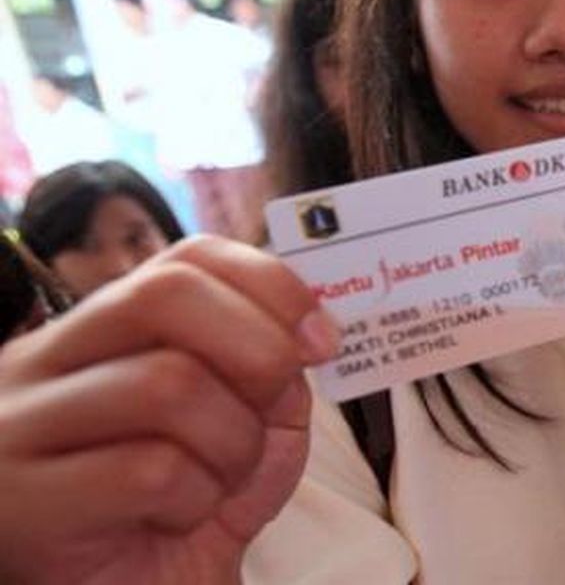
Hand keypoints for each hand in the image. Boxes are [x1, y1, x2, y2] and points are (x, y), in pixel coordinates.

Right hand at [0, 236, 339, 584]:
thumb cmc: (184, 508)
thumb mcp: (244, 422)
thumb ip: (269, 369)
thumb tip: (300, 338)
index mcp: (105, 330)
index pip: (187, 258)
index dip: (271, 285)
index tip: (322, 340)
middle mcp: (49, 361)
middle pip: (165, 295)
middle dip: (258, 348)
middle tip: (276, 408)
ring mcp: (24, 426)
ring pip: (167, 384)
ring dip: (233, 441)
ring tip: (220, 481)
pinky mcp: (26, 501)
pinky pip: (149, 471)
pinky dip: (197, 498)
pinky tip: (178, 519)